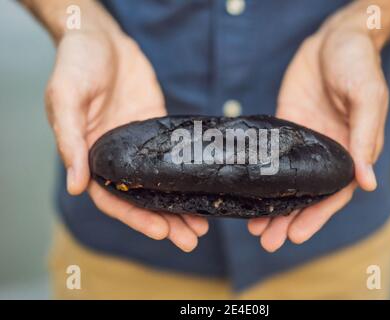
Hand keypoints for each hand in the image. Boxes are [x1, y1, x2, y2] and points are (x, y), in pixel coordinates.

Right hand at [45, 27, 206, 251]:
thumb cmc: (76, 63)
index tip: (162, 232)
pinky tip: (204, 187)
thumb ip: (70, 141)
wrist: (100, 37)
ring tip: (203, 223)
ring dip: (180, 204)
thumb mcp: (66, 98)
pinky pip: (174, 156)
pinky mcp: (157, 129)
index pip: (112, 198)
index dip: (136, 218)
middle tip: (191, 238)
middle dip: (165, 220)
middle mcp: (116, 156)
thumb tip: (77, 186)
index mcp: (90, 156)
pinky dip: (187, 175)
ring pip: (161, 183)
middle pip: (141, 198)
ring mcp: (138, 145)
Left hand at [248, 11, 388, 251]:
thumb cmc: (358, 63)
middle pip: (307, 194)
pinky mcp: (284, 127)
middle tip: (268, 240)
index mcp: (350, 151)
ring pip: (286, 181)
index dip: (317, 216)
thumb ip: (365, 137)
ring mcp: (302, 142)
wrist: (334, 37)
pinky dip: (259, 175)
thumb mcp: (367, 97)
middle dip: (288, 219)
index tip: (296, 235)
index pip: (334, 193)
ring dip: (271, 204)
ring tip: (253, 226)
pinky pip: (270, 155)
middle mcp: (325, 152)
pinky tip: (245, 189)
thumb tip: (366, 181)